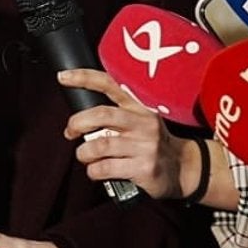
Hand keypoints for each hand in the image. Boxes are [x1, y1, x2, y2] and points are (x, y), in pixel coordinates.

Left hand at [58, 68, 190, 199]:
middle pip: (101, 115)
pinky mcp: (143, 168)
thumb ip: (117, 114)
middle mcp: (143, 123)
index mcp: (139, 107)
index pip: (110, 85)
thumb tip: (80, 118)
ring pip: (99, 145)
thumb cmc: (152, 143)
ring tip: (85, 156)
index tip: (63, 76)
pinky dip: (93, 171)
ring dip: (84, 153)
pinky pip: (105, 168)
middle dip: (77, 123)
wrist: (183, 169)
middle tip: (70, 132)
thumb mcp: (142, 121)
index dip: (84, 78)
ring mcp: (145, 146)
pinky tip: (96, 171)